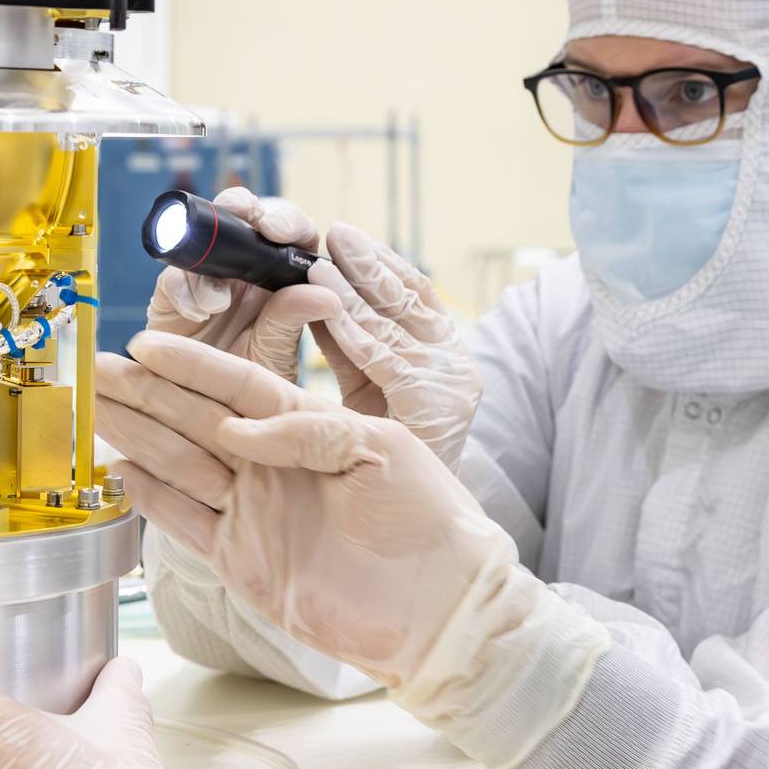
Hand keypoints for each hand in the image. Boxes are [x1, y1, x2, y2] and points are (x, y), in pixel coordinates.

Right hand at [97, 332, 606, 767]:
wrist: (440, 607)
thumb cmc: (429, 520)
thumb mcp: (380, 450)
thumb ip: (309, 431)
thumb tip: (237, 428)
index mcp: (309, 426)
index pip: (237, 384)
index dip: (192, 364)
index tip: (149, 343)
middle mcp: (273, 464)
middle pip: (195, 418)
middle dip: (146, 391)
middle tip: (96, 366)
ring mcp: (255, 512)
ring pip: (179, 464)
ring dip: (136, 435)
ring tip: (92, 408)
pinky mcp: (242, 560)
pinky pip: (185, 522)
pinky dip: (151, 499)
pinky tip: (119, 471)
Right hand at [147, 186, 340, 383]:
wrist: (203, 416)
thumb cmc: (247, 386)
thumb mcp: (275, 353)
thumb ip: (292, 319)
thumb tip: (327, 294)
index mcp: (279, 277)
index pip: (290, 233)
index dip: (287, 223)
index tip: (281, 232)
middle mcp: (242, 270)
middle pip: (246, 219)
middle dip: (247, 210)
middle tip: (254, 226)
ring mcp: (204, 279)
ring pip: (204, 237)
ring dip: (211, 257)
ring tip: (218, 301)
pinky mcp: (170, 297)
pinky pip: (172, 278)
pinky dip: (184, 290)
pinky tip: (197, 313)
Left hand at [311, 221, 481, 468]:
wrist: (422, 536)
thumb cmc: (385, 466)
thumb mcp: (366, 391)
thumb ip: (351, 347)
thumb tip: (314, 298)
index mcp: (443, 354)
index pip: (414, 292)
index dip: (379, 262)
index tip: (343, 237)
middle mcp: (454, 361)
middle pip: (409, 295)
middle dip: (369, 262)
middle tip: (333, 232)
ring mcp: (450, 380)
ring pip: (396, 321)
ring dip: (356, 287)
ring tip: (320, 260)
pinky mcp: (434, 402)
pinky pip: (386, 358)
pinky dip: (354, 330)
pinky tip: (326, 308)